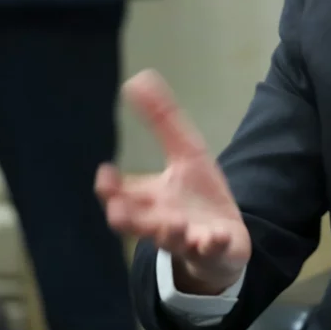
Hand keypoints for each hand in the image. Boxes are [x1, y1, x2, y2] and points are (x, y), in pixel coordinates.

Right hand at [95, 70, 250, 294]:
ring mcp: (187, 239)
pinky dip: (212, 244)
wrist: (225, 240)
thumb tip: (138, 79)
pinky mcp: (214, 250)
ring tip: (172, 224)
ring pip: (172, 240)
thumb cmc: (196, 197)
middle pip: (137, 224)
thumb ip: (162, 120)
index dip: (110, 189)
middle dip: (127, 217)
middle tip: (117, 211)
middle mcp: (161, 223)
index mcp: (149, 201)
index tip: (105, 175)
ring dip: (170, 232)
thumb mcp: (185, 152)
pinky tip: (216, 236)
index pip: (120, 196)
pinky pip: (211, 249)